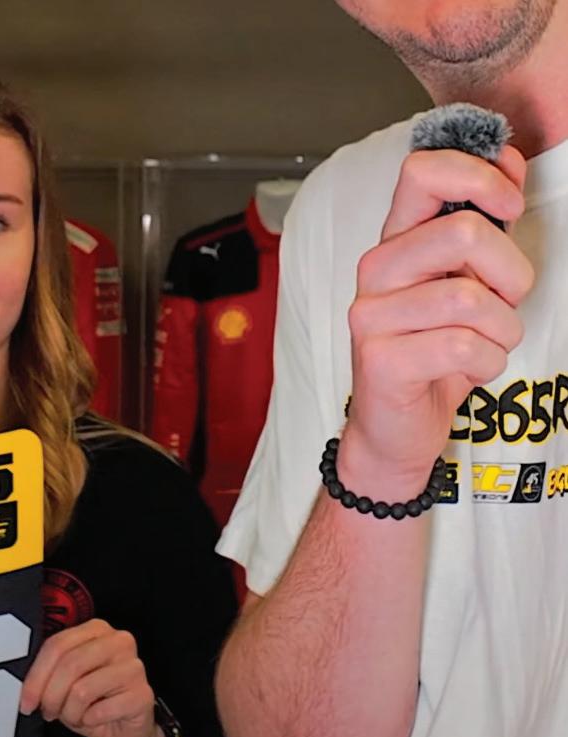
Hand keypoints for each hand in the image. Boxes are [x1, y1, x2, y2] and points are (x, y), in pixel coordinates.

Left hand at [19, 619, 159, 736]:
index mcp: (96, 630)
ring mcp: (134, 667)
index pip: (57, 645)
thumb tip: (25, 686)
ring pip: (82, 689)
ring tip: (74, 716)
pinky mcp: (143, 694)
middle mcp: (118, 642)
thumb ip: (48, 673)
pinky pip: (100, 711)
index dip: (36, 676)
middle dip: (51, 695)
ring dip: (70, 712)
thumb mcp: (64, 683)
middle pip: (70, 664)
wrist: (124, 731)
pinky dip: (90, 722)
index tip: (26, 700)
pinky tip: (94, 720)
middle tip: (48, 712)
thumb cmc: (93, 702)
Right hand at [342, 146, 532, 493]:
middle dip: (512, 272)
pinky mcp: (380, 360)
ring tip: (487, 344)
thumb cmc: (436, 349)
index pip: (422, 171)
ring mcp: (372, 315)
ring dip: (503, 329)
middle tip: (505, 302)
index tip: (507, 206)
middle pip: (464, 233)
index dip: (478, 177)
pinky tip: (469, 372)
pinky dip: (488, 364)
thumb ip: (482, 224)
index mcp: (397, 241)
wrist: (396, 427)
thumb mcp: (466, 279)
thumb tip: (507, 161)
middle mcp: (376, 270)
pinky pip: (464, 347)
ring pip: (471, 298)